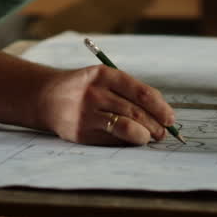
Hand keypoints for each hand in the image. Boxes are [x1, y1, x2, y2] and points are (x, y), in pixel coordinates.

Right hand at [35, 65, 176, 144]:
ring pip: (125, 128)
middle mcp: (95, 93)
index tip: (170, 118)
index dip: (159, 107)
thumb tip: (161, 113)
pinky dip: (126, 141)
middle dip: (155, 125)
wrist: (46, 97)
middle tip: (164, 133)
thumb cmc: (85, 88)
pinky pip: (111, 139)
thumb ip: (129, 91)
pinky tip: (132, 140)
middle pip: (135, 112)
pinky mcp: (80, 133)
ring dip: (144, 136)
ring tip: (150, 138)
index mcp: (104, 75)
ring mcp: (86, 113)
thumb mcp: (103, 79)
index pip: (140, 91)